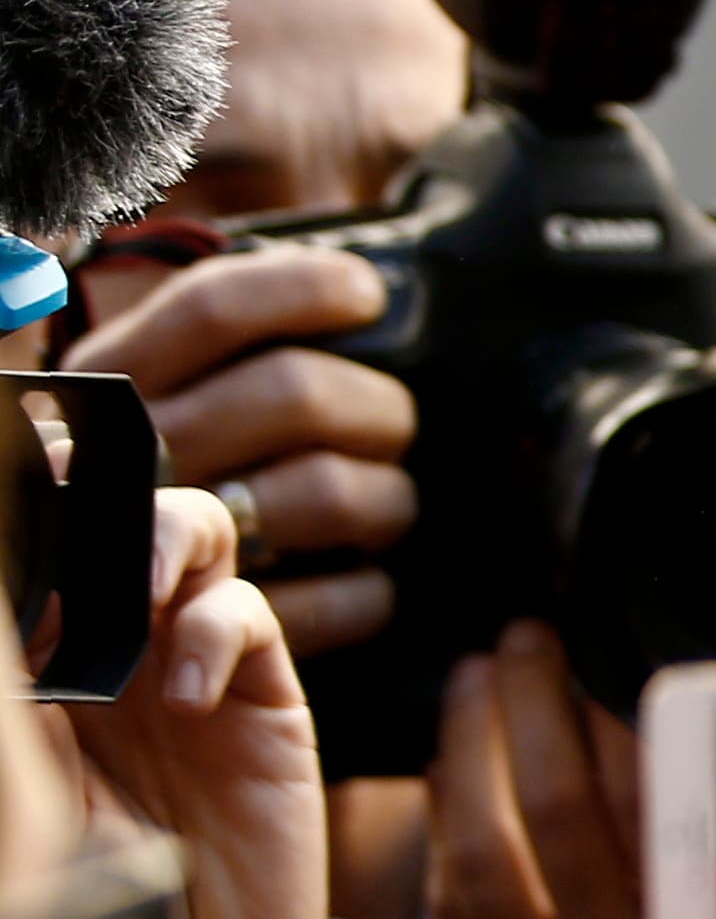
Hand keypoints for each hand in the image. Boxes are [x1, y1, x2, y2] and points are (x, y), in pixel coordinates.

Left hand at [62, 488, 324, 918]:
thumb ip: (19, 682)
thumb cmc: (77, 912)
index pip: (36, 546)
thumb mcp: (21, 786)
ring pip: (186, 537)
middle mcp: (104, 648)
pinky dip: (217, 628)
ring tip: (137, 577)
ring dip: (160, 535)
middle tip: (67, 509)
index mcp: (32, 665)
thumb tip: (15, 590)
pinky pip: (246, 616)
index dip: (36, 494)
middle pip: (108, 516)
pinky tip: (186, 685)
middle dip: (93, 495)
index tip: (19, 466)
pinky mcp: (265, 699)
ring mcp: (186, 668)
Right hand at [65, 248, 414, 657]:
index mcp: (120, 386)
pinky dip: (371, 588)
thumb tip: (356, 285)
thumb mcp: (170, 394)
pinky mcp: (225, 633)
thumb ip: (235, 339)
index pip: (214, 307)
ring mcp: (175, 547)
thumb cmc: (185, 479)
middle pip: (295, 393)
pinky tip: (363, 575)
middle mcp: (137, 460)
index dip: (304, 288)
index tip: (367, 295)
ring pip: (329, 491)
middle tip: (392, 428)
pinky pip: (344, 599)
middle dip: (377, 408)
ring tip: (383, 502)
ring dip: (387, 498)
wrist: (132, 626)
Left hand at [431, 622, 715, 918]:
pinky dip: (454, 841)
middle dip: (532, 707)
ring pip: (485, 854)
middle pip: (557, 806)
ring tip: (475, 687)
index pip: (660, 796)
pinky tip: (454, 791)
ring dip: (470, 759)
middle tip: (524, 639)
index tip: (613, 650)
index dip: (625, 710)